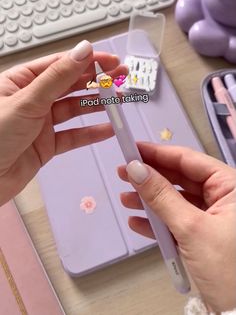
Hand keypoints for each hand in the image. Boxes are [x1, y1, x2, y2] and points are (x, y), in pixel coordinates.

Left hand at [0, 40, 126, 205]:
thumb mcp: (27, 101)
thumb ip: (58, 77)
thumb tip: (82, 51)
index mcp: (21, 81)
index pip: (60, 64)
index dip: (87, 61)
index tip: (109, 60)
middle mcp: (31, 100)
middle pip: (70, 85)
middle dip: (97, 81)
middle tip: (120, 77)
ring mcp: (39, 123)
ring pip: (74, 110)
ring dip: (97, 105)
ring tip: (118, 101)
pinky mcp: (45, 145)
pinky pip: (73, 136)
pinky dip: (90, 133)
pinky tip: (107, 129)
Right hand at [118, 142, 235, 312]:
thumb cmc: (228, 268)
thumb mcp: (191, 228)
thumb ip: (161, 196)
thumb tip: (135, 169)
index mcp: (230, 186)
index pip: (189, 160)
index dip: (159, 153)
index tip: (133, 148)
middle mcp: (223, 197)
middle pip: (180, 179)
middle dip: (151, 177)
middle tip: (124, 172)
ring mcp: (213, 216)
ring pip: (176, 200)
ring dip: (150, 200)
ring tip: (125, 199)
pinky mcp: (203, 234)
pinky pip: (177, 221)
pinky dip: (157, 222)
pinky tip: (137, 221)